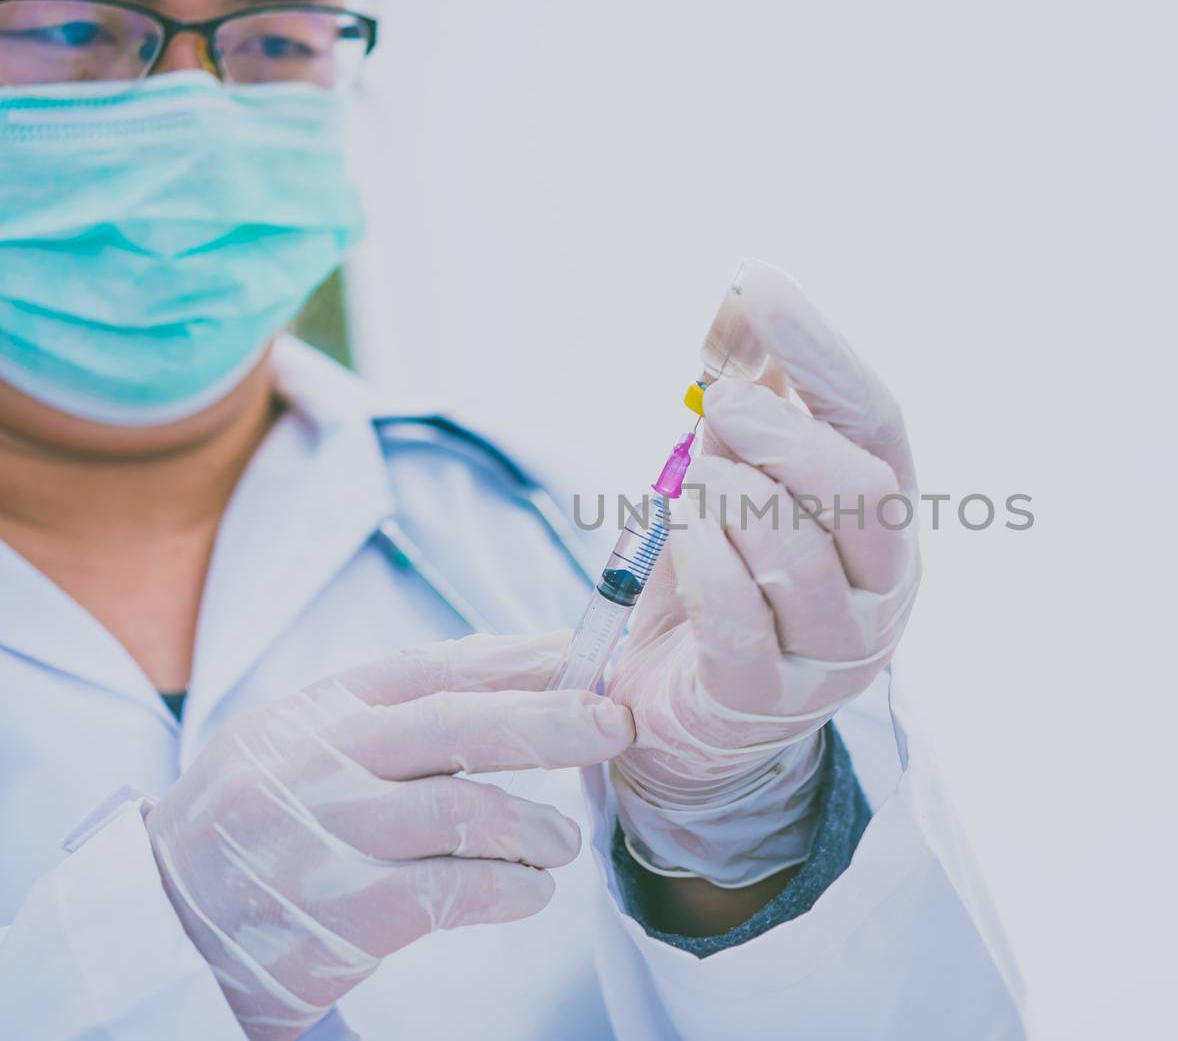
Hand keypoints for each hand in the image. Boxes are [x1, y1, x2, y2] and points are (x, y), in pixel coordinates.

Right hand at [145, 634, 634, 1039]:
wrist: (155, 929)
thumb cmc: (250, 832)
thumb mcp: (295, 748)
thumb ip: (385, 719)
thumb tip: (512, 680)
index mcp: (319, 710)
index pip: (437, 667)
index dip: (521, 657)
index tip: (587, 653)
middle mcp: (321, 761)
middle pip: (459, 723)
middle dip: (550, 719)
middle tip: (615, 724)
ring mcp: (327, 835)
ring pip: (465, 810)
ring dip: (534, 825)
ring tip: (562, 842)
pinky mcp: (339, 914)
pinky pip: (453, 889)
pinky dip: (510, 889)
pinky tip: (528, 894)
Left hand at [606, 260, 920, 886]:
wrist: (691, 721)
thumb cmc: (725, 584)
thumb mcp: (738, 482)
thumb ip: (747, 403)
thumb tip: (743, 302)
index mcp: (885, 525)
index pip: (878, 426)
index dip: (821, 354)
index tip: (758, 288)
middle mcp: (881, 592)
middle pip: (864, 493)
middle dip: (781, 433)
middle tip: (715, 408)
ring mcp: (831, 654)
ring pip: (795, 553)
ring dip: (727, 497)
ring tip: (693, 488)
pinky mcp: (764, 699)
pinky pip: (735, 616)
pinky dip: (699, 558)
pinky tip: (680, 535)